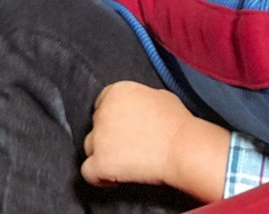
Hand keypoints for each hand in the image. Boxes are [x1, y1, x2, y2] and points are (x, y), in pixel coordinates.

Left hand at [81, 81, 228, 202]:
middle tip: (127, 146)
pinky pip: (88, 172)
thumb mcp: (158, 96)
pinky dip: (99, 176)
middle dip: (108, 136)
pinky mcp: (100, 162)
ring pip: (90, 147)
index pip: (101, 103)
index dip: (112, 118)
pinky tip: (115, 177)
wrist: (181, 147)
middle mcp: (103, 111)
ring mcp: (100, 137)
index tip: (121, 128)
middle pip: (96, 125)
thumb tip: (138, 109)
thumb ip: (139, 99)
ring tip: (124, 162)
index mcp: (117, 92)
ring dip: (104, 154)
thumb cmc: (176, 123)